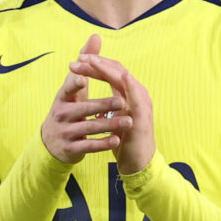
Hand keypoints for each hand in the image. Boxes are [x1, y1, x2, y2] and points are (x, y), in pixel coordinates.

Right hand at [39, 34, 132, 163]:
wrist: (52, 144)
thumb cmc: (68, 108)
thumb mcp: (73, 87)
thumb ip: (85, 62)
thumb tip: (95, 36)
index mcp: (62, 97)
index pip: (68, 88)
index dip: (75, 83)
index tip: (83, 78)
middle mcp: (61, 114)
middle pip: (84, 108)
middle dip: (103, 105)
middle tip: (122, 101)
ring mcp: (65, 132)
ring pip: (89, 128)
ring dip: (109, 125)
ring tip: (128, 122)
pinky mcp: (70, 148)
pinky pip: (88, 146)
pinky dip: (103, 144)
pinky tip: (116, 141)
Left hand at [68, 40, 156, 175]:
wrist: (137, 163)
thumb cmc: (124, 141)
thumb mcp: (112, 120)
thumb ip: (105, 108)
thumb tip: (93, 102)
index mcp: (128, 94)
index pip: (111, 72)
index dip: (95, 65)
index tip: (77, 60)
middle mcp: (136, 94)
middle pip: (117, 70)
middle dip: (97, 62)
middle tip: (79, 57)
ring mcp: (141, 103)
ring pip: (125, 78)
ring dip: (107, 69)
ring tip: (91, 61)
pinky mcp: (143, 115)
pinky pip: (137, 97)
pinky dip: (130, 84)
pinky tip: (121, 76)